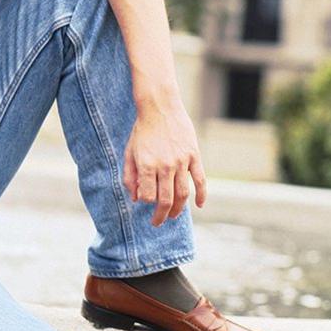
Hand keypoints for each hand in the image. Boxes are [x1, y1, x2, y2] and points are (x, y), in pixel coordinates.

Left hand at [122, 99, 206, 226]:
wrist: (160, 107)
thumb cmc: (142, 131)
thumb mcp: (129, 152)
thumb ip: (130, 176)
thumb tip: (135, 199)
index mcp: (147, 165)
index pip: (148, 196)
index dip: (146, 203)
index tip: (145, 204)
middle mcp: (165, 165)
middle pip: (166, 199)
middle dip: (161, 215)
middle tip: (157, 222)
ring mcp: (181, 161)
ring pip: (183, 193)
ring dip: (178, 209)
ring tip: (172, 216)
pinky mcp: (194, 156)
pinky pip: (200, 180)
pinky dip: (201, 195)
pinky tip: (198, 205)